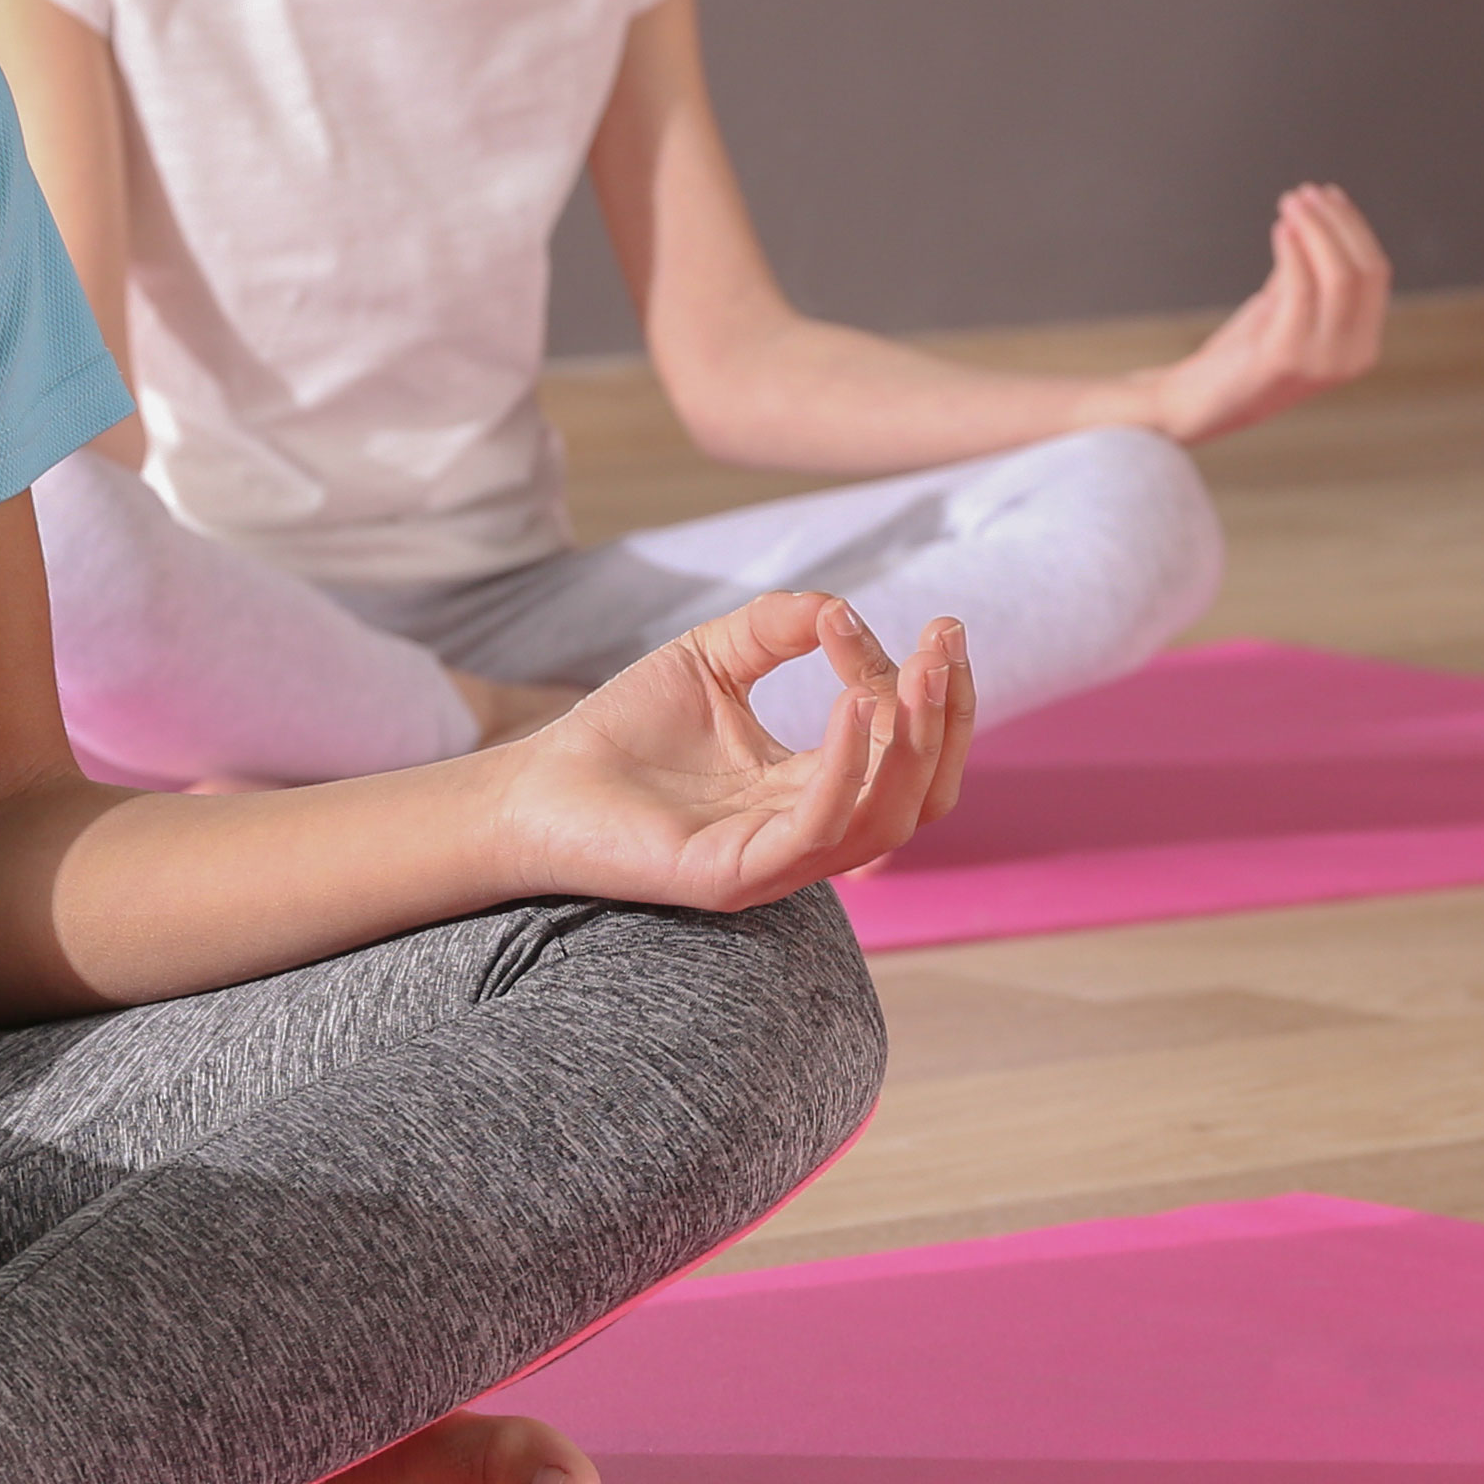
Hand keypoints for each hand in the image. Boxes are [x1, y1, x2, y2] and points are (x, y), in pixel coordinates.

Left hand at [485, 590, 972, 913]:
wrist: (534, 787)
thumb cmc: (621, 732)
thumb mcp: (712, 659)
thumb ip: (776, 629)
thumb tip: (841, 609)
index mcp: (811, 790)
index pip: (910, 755)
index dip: (929, 691)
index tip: (933, 627)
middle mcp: (808, 833)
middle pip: (923, 796)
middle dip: (949, 718)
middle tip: (948, 643)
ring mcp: (776, 860)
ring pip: (887, 822)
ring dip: (915, 746)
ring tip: (915, 673)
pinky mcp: (736, 874)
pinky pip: (817, 831)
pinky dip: (846, 769)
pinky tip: (852, 705)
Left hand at [1135, 183, 1390, 445]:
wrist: (1197, 403)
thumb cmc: (1241, 355)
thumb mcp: (1286, 307)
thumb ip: (1308, 271)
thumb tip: (1319, 217)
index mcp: (1362, 346)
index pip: (1376, 273)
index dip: (1354, 228)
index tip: (1328, 195)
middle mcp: (1352, 357)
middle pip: (1364, 270)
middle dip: (1337, 222)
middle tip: (1306, 193)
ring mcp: (1323, 361)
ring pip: (1339, 275)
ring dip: (1316, 229)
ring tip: (1291, 202)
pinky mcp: (1286, 358)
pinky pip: (1300, 290)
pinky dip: (1294, 251)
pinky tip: (1280, 228)